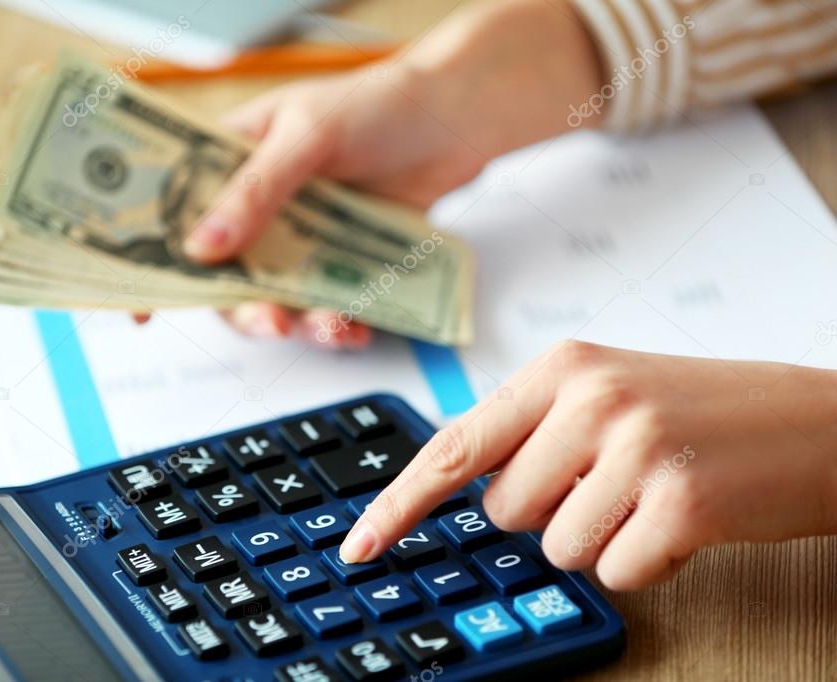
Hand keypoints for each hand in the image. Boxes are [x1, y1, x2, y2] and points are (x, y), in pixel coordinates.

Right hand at [183, 0, 603, 347]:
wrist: (453, 119)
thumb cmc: (376, 104)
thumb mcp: (305, 137)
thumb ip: (255, 192)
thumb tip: (203, 247)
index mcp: (233, 161)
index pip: (175, 213)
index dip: (152, 261)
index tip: (141, 306)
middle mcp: (261, 205)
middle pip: (227, 274)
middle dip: (244, 307)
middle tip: (269, 319)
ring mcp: (303, 236)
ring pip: (279, 297)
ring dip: (298, 322)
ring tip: (331, 327)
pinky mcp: (342, 258)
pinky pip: (327, 301)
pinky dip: (338, 322)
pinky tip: (355, 326)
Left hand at [338, 340, 836, 589]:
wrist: (816, 422)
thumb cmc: (702, 412)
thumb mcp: (607, 393)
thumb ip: (531, 432)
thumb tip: (469, 492)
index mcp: (562, 366)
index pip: (454, 446)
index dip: (399, 503)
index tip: (360, 545)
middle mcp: (590, 398)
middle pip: (503, 510)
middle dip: (550, 511)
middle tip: (613, 478)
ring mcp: (635, 447)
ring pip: (556, 548)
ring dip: (602, 537)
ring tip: (652, 492)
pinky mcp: (679, 501)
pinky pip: (615, 571)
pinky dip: (646, 561)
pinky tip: (683, 518)